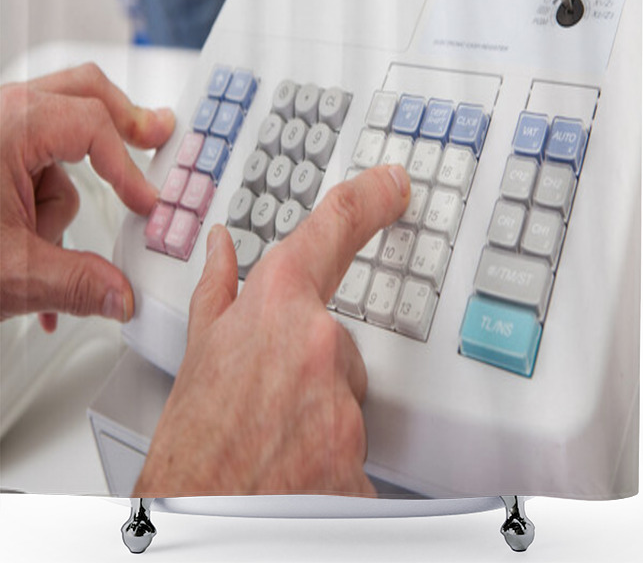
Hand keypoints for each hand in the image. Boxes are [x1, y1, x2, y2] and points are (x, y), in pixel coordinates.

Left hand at [0, 63, 173, 329]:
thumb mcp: (8, 272)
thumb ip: (78, 284)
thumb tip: (120, 294)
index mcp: (10, 124)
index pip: (96, 126)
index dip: (130, 168)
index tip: (147, 203)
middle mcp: (0, 113)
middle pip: (83, 92)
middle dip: (122, 122)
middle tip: (155, 134)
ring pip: (56, 139)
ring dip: (60, 195)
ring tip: (41, 244)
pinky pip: (30, 165)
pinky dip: (38, 203)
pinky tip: (34, 245)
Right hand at [135, 165, 410, 496]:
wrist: (196, 517)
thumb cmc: (188, 446)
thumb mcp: (198, 354)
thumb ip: (219, 291)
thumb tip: (223, 246)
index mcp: (278, 308)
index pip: (334, 230)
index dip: (370, 198)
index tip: (393, 184)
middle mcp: (320, 347)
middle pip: (338, 340)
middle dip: (311, 364)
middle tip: (270, 400)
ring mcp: (344, 402)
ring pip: (348, 390)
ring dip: (320, 408)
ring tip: (275, 436)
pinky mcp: (362, 456)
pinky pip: (358, 439)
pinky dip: (331, 450)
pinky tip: (297, 465)